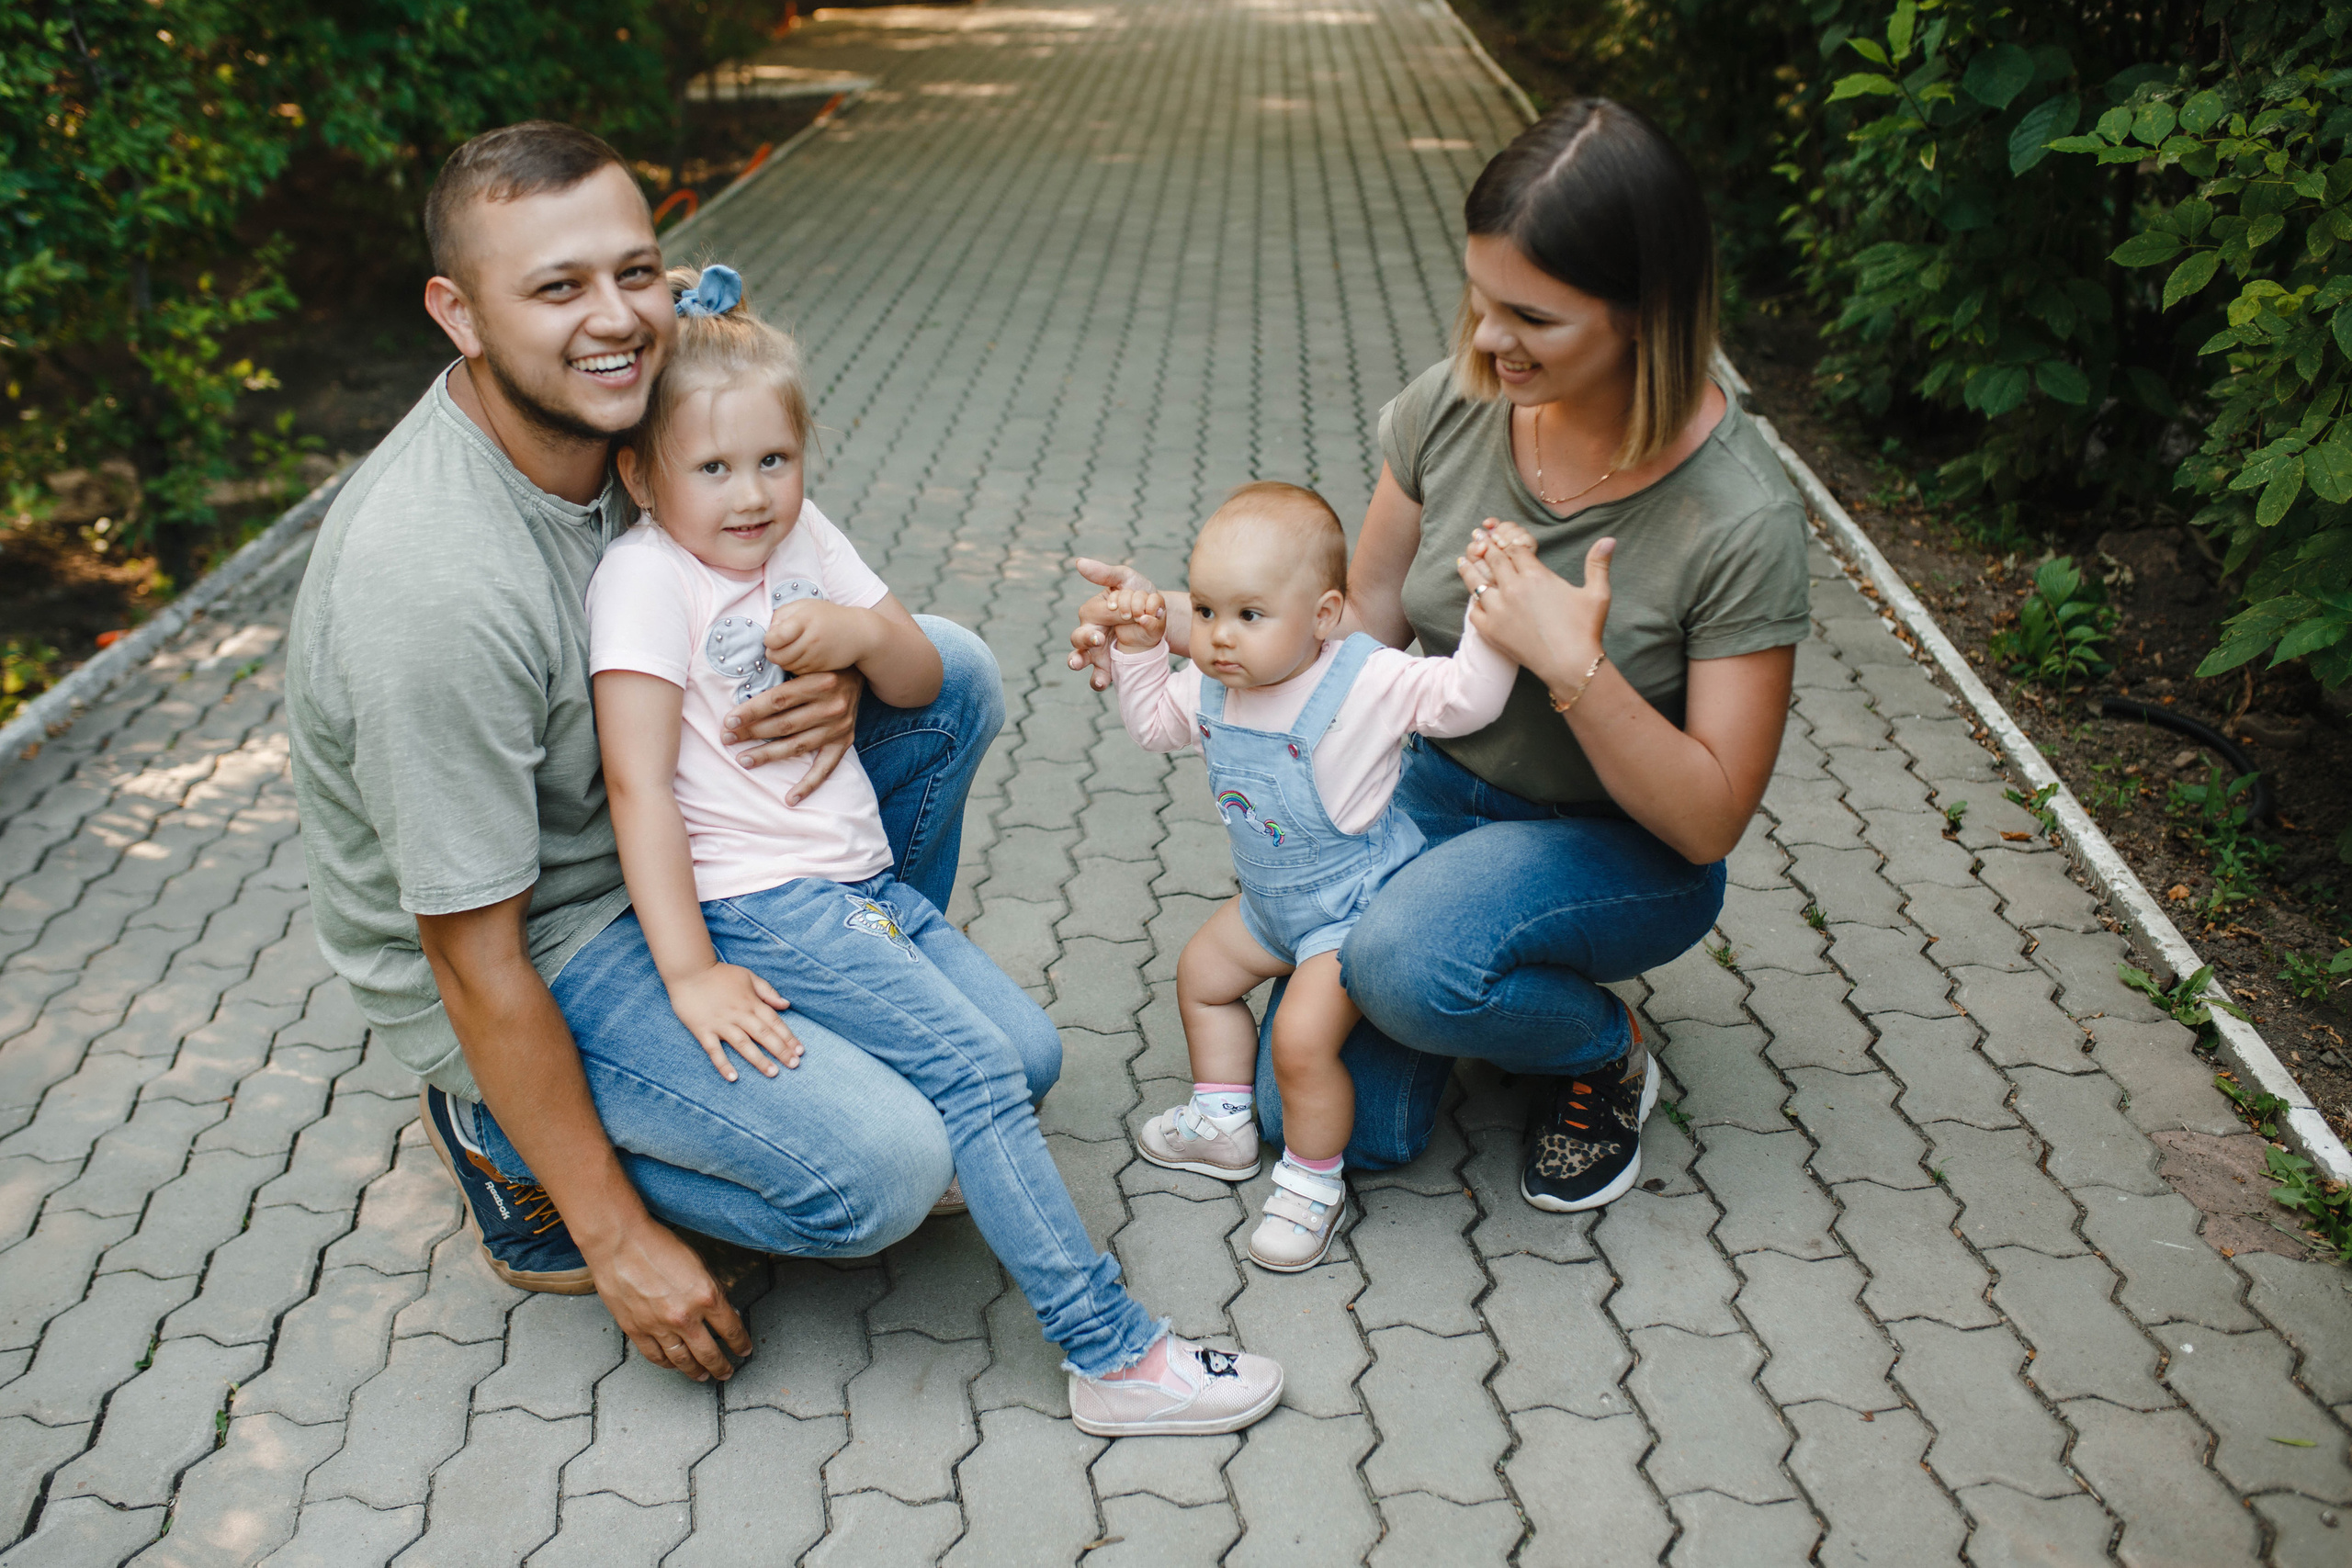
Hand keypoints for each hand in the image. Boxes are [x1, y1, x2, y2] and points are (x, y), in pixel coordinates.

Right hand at [587, 1214, 753, 1381]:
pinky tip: (674, 1366)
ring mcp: (659, 1327)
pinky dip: (667, 1364)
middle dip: (721, 1366)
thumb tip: (721, 1311)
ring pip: (682, 1361)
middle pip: (709, 1353)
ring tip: (703, 1376)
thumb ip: (711, 1290)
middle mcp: (685, 1317)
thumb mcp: (699, 1263)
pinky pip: (656, 1356)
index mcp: (707, 1296)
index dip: (740, 1343)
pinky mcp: (636, 1330)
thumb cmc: (659, 1245)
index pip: (731, 1329)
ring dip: (695, 1371)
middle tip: (727, 1373)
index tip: (744, 1350)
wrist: (620, 1242)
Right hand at [665, 962, 801, 1080]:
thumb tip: (786, 1004)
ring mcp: (721, 1023)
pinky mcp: (703, 1030)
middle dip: (780, 1050)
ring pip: (743, 1044)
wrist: (688, 970)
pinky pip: (714, 1050)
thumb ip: (767, 991)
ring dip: (759, 1059)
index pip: (774, 1021)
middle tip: (794, 1065)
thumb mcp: (748, 976)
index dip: (788, 1037)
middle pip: (763, 1034)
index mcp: (751, 1002)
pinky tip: (733, 1077)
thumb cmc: (719, 973)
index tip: (800, 1051)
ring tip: (773, 1073)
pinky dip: (723, 1064)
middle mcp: (739, 1014)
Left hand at [722, 666, 862, 802]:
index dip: (751, 712)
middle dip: (751, 733)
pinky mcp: (844, 742)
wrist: (861, 666)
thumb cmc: (822, 661)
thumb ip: (782, 664)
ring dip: (768, 755)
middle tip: (726, 739)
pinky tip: (789, 799)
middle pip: (783, 725)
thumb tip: (747, 675)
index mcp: (819, 681)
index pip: (777, 701)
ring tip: (743, 760)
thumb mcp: (806, 655)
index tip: (729, 721)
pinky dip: (807, 785)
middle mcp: (831, 706)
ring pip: (796, 746)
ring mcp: (838, 727)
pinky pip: (824, 769)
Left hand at [765, 599, 878, 676]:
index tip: (773, 637)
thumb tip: (767, 636)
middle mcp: (810, 640)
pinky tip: (803, 656)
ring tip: (792, 649)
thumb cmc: (827, 616)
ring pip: (786, 666)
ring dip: (784, 660)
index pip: (773, 638)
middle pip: (776, 656)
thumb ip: (781, 616)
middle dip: (773, 652)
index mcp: (804, 620)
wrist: (860, 633)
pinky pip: (797, 672)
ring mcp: (816, 657)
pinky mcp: (821, 669)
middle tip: (779, 645)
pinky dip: (795, 666)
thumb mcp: (804, 606)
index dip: (769, 640)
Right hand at [1066, 557, 1158, 690]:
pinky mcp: (1109, 667)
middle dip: (1085, 639)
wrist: (1160, 618)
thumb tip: (1079, 562)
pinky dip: (1097, 680)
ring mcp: (1098, 652)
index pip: (1093, 613)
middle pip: (1078, 638)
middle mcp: (1091, 632)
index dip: (1109, 613)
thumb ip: (1104, 574)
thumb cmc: (1140, 595)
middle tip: (1098, 639)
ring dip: (1079, 661)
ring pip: (1081, 658)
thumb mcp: (1126, 580)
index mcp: (1093, 612)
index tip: (1126, 613)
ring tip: (1078, 664)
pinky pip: (1098, 676)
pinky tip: (1102, 682)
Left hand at [1458, 519, 1612, 691]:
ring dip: (1469, 568)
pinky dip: (1473, 603)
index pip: (1514, 549)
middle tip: (1476, 537)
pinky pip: (1475, 612)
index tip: (1498, 533)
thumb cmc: (1585, 630)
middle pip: (1494, 560)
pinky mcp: (1491, 631)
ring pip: (1477, 582)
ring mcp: (1499, 610)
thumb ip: (1598, 564)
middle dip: (1486, 546)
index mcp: (1536, 575)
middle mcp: (1513, 588)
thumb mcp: (1597, 593)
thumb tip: (1609, 538)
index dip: (1506, 539)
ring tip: (1463, 559)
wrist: (1570, 665)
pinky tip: (1472, 598)